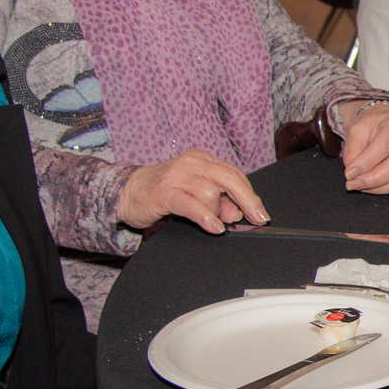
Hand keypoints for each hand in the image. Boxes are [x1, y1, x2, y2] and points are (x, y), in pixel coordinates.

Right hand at [118, 150, 266, 233]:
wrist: (128, 191)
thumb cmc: (165, 191)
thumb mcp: (195, 193)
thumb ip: (217, 201)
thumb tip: (238, 213)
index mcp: (203, 160)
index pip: (234, 174)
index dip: (250, 194)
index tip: (260, 212)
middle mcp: (192, 163)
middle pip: (229, 178)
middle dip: (248, 200)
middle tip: (258, 218)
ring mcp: (177, 176)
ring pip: (211, 192)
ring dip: (218, 212)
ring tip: (214, 222)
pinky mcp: (164, 192)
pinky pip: (191, 205)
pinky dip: (206, 217)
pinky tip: (214, 228)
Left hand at [338, 100, 388, 192]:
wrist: (386, 122)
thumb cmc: (373, 125)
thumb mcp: (357, 129)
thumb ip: (352, 150)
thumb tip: (352, 173)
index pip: (383, 147)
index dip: (365, 163)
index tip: (349, 173)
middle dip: (372, 180)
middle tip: (353, 184)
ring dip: (378, 188)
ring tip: (360, 185)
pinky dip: (385, 189)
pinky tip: (372, 185)